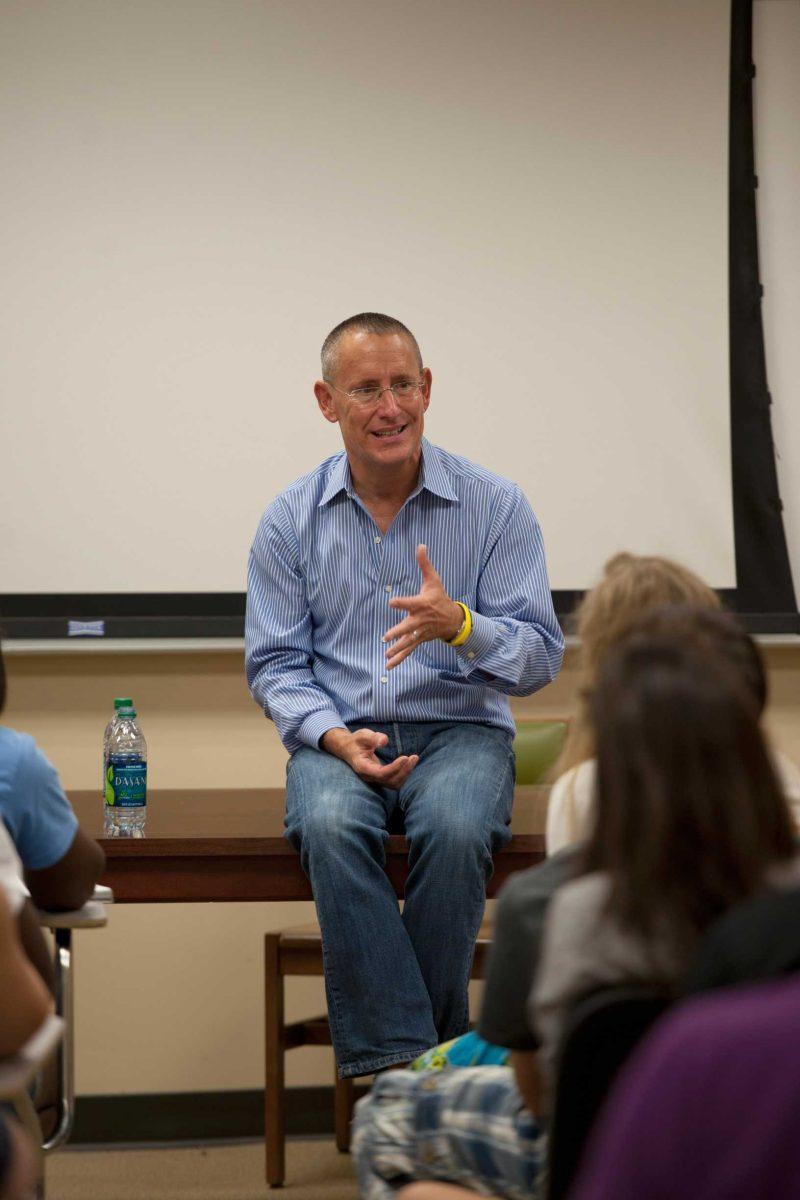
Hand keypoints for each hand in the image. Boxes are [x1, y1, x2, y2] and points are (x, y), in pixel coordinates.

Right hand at [321, 727, 418, 786]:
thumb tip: (385, 741)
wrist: (349, 748)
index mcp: (363, 767)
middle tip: (414, 757)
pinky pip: (394, 781)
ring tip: (414, 759)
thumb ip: (373, 737)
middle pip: (389, 781)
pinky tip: (409, 763)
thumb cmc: (356, 741)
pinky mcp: (380, 778)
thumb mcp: (362, 735)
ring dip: (406, 773)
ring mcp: (375, 779)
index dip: (394, 768)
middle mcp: (369, 777)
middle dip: (404, 771)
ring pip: (393, 784)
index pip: (380, 773)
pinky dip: (404, 774)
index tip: (405, 757)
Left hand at [383, 545, 462, 669]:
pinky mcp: (418, 640)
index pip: (409, 603)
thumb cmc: (440, 597)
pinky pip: (408, 650)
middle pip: (407, 627)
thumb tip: (420, 545)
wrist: (453, 620)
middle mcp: (419, 620)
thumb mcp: (434, 580)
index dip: (400, 602)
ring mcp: (419, 632)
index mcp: (421, 604)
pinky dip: (399, 659)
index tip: (392, 602)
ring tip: (386, 655)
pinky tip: (388, 665)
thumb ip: (424, 564)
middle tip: (386, 636)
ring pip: (407, 642)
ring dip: (397, 649)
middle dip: (397, 632)